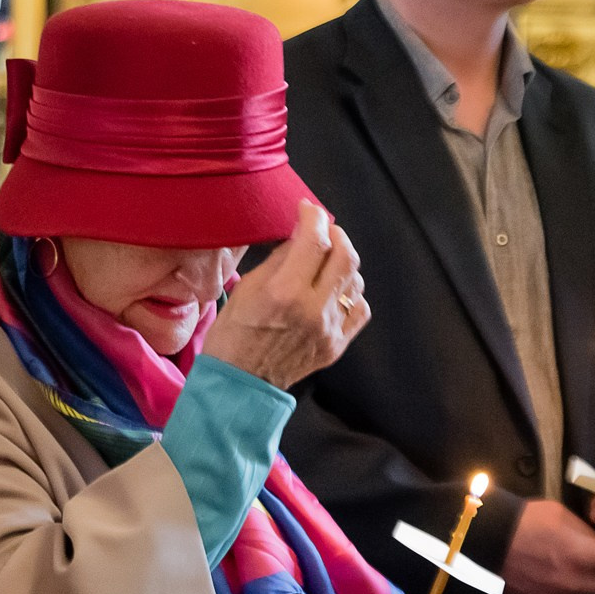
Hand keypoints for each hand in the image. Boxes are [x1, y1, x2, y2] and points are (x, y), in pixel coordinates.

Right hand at [204, 199, 368, 388]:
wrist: (240, 384)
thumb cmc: (234, 334)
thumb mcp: (247, 288)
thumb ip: (280, 259)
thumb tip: (302, 233)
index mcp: (285, 293)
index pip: (315, 240)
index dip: (314, 217)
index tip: (307, 209)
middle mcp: (313, 310)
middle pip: (346, 256)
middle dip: (335, 234)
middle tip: (322, 230)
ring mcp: (329, 330)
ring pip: (356, 281)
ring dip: (343, 264)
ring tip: (325, 262)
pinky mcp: (337, 345)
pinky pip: (360, 309)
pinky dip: (351, 294)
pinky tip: (333, 292)